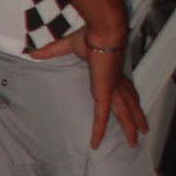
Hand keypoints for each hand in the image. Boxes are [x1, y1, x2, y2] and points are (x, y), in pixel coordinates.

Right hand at [28, 29, 145, 148]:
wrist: (103, 31)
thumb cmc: (91, 34)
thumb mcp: (68, 45)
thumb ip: (51, 52)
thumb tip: (33, 53)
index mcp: (111, 71)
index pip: (121, 88)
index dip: (125, 96)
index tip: (128, 104)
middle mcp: (116, 82)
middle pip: (130, 103)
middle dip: (137, 116)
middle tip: (142, 130)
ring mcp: (112, 89)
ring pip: (125, 112)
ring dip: (131, 126)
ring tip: (134, 141)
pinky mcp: (104, 94)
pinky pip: (101, 117)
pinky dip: (98, 130)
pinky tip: (95, 143)